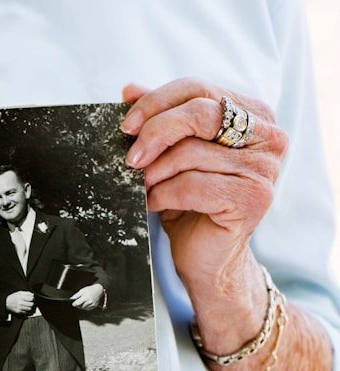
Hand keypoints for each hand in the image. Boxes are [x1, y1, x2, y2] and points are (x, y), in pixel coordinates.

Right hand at [6, 290, 34, 314]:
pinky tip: (25, 308)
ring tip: (29, 305)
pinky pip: (26, 312)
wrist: (6, 303)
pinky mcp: (19, 311)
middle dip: (32, 303)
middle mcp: (20, 302)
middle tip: (31, 302)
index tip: (33, 298)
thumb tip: (33, 294)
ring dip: (30, 307)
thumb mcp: (19, 293)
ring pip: (29, 309)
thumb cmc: (13, 297)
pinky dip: (27, 310)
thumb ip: (26, 293)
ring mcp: (19, 308)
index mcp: (21, 296)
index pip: (31, 298)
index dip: (33, 298)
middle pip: (31, 304)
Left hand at [71, 283, 104, 309]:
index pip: (78, 303)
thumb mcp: (82, 290)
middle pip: (80, 306)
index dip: (74, 304)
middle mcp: (90, 301)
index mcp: (86, 297)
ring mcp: (92, 304)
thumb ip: (76, 295)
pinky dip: (85, 307)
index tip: (73, 303)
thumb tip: (71, 299)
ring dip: (82, 306)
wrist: (98, 290)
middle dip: (78, 305)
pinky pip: (87, 309)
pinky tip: (86, 303)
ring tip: (83, 301)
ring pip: (84, 308)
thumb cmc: (90, 290)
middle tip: (78, 301)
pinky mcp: (94, 306)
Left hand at [120, 78, 287, 299]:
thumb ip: (159, 121)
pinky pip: (193, 185)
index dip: (156, 102)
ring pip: (191, 153)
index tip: (126, 125)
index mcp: (252, 115)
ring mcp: (264, 168)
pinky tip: (152, 204)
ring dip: (155, 173)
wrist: (205, 258)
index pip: (199, 89)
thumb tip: (129, 89)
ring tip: (143, 187)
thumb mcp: (171, 156)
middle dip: (155, 132)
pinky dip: (164, 195)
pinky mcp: (252, 199)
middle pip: (199, 113)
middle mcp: (267, 136)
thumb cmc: (189, 205)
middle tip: (130, 157)